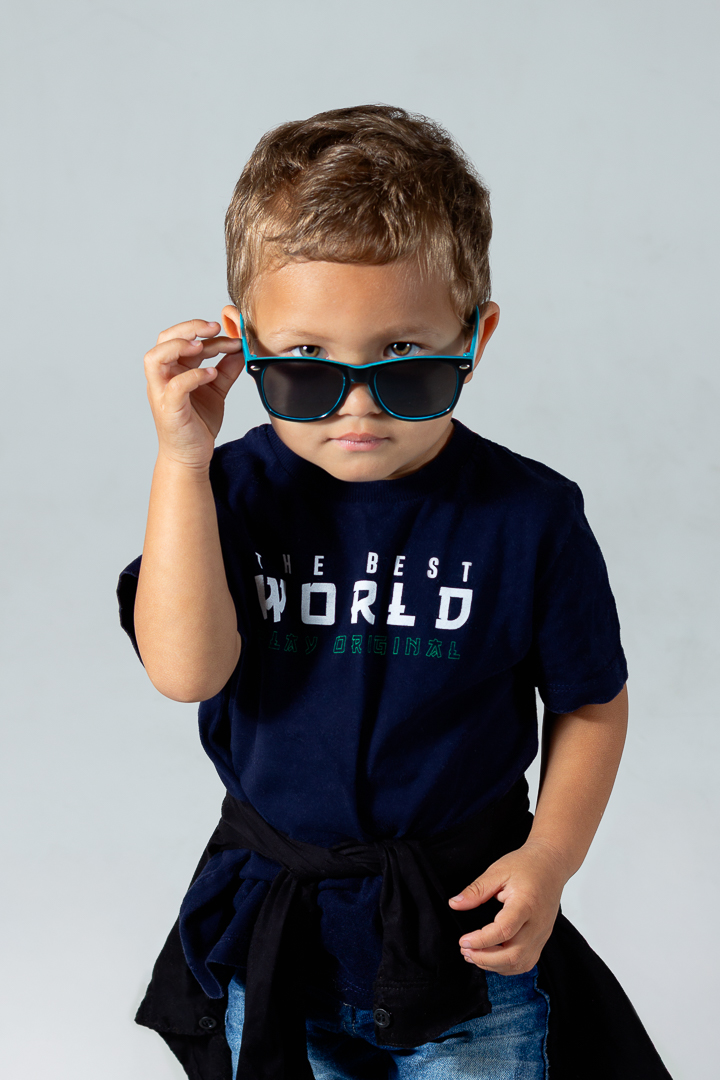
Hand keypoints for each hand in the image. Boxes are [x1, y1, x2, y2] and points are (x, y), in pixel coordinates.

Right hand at [143, 319, 243, 468]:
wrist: (192, 455)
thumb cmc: (198, 423)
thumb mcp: (217, 390)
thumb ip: (227, 369)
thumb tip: (240, 347)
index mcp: (174, 369)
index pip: (182, 338)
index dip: (205, 331)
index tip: (231, 333)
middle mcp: (163, 377)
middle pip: (164, 339)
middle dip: (189, 328)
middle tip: (215, 327)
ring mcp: (162, 392)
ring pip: (156, 357)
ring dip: (179, 346)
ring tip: (203, 346)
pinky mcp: (169, 408)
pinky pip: (175, 386)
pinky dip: (193, 375)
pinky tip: (211, 374)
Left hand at [448, 839, 566, 974]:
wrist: (551, 864)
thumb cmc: (526, 865)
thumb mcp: (497, 871)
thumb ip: (476, 890)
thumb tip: (455, 904)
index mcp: (526, 904)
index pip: (504, 930)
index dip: (481, 940)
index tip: (463, 940)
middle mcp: (537, 924)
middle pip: (514, 955)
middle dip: (485, 959)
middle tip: (465, 950)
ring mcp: (542, 934)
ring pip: (520, 963)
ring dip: (494, 965)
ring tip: (473, 955)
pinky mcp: (542, 939)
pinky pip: (526, 962)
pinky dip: (507, 966)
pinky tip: (491, 957)